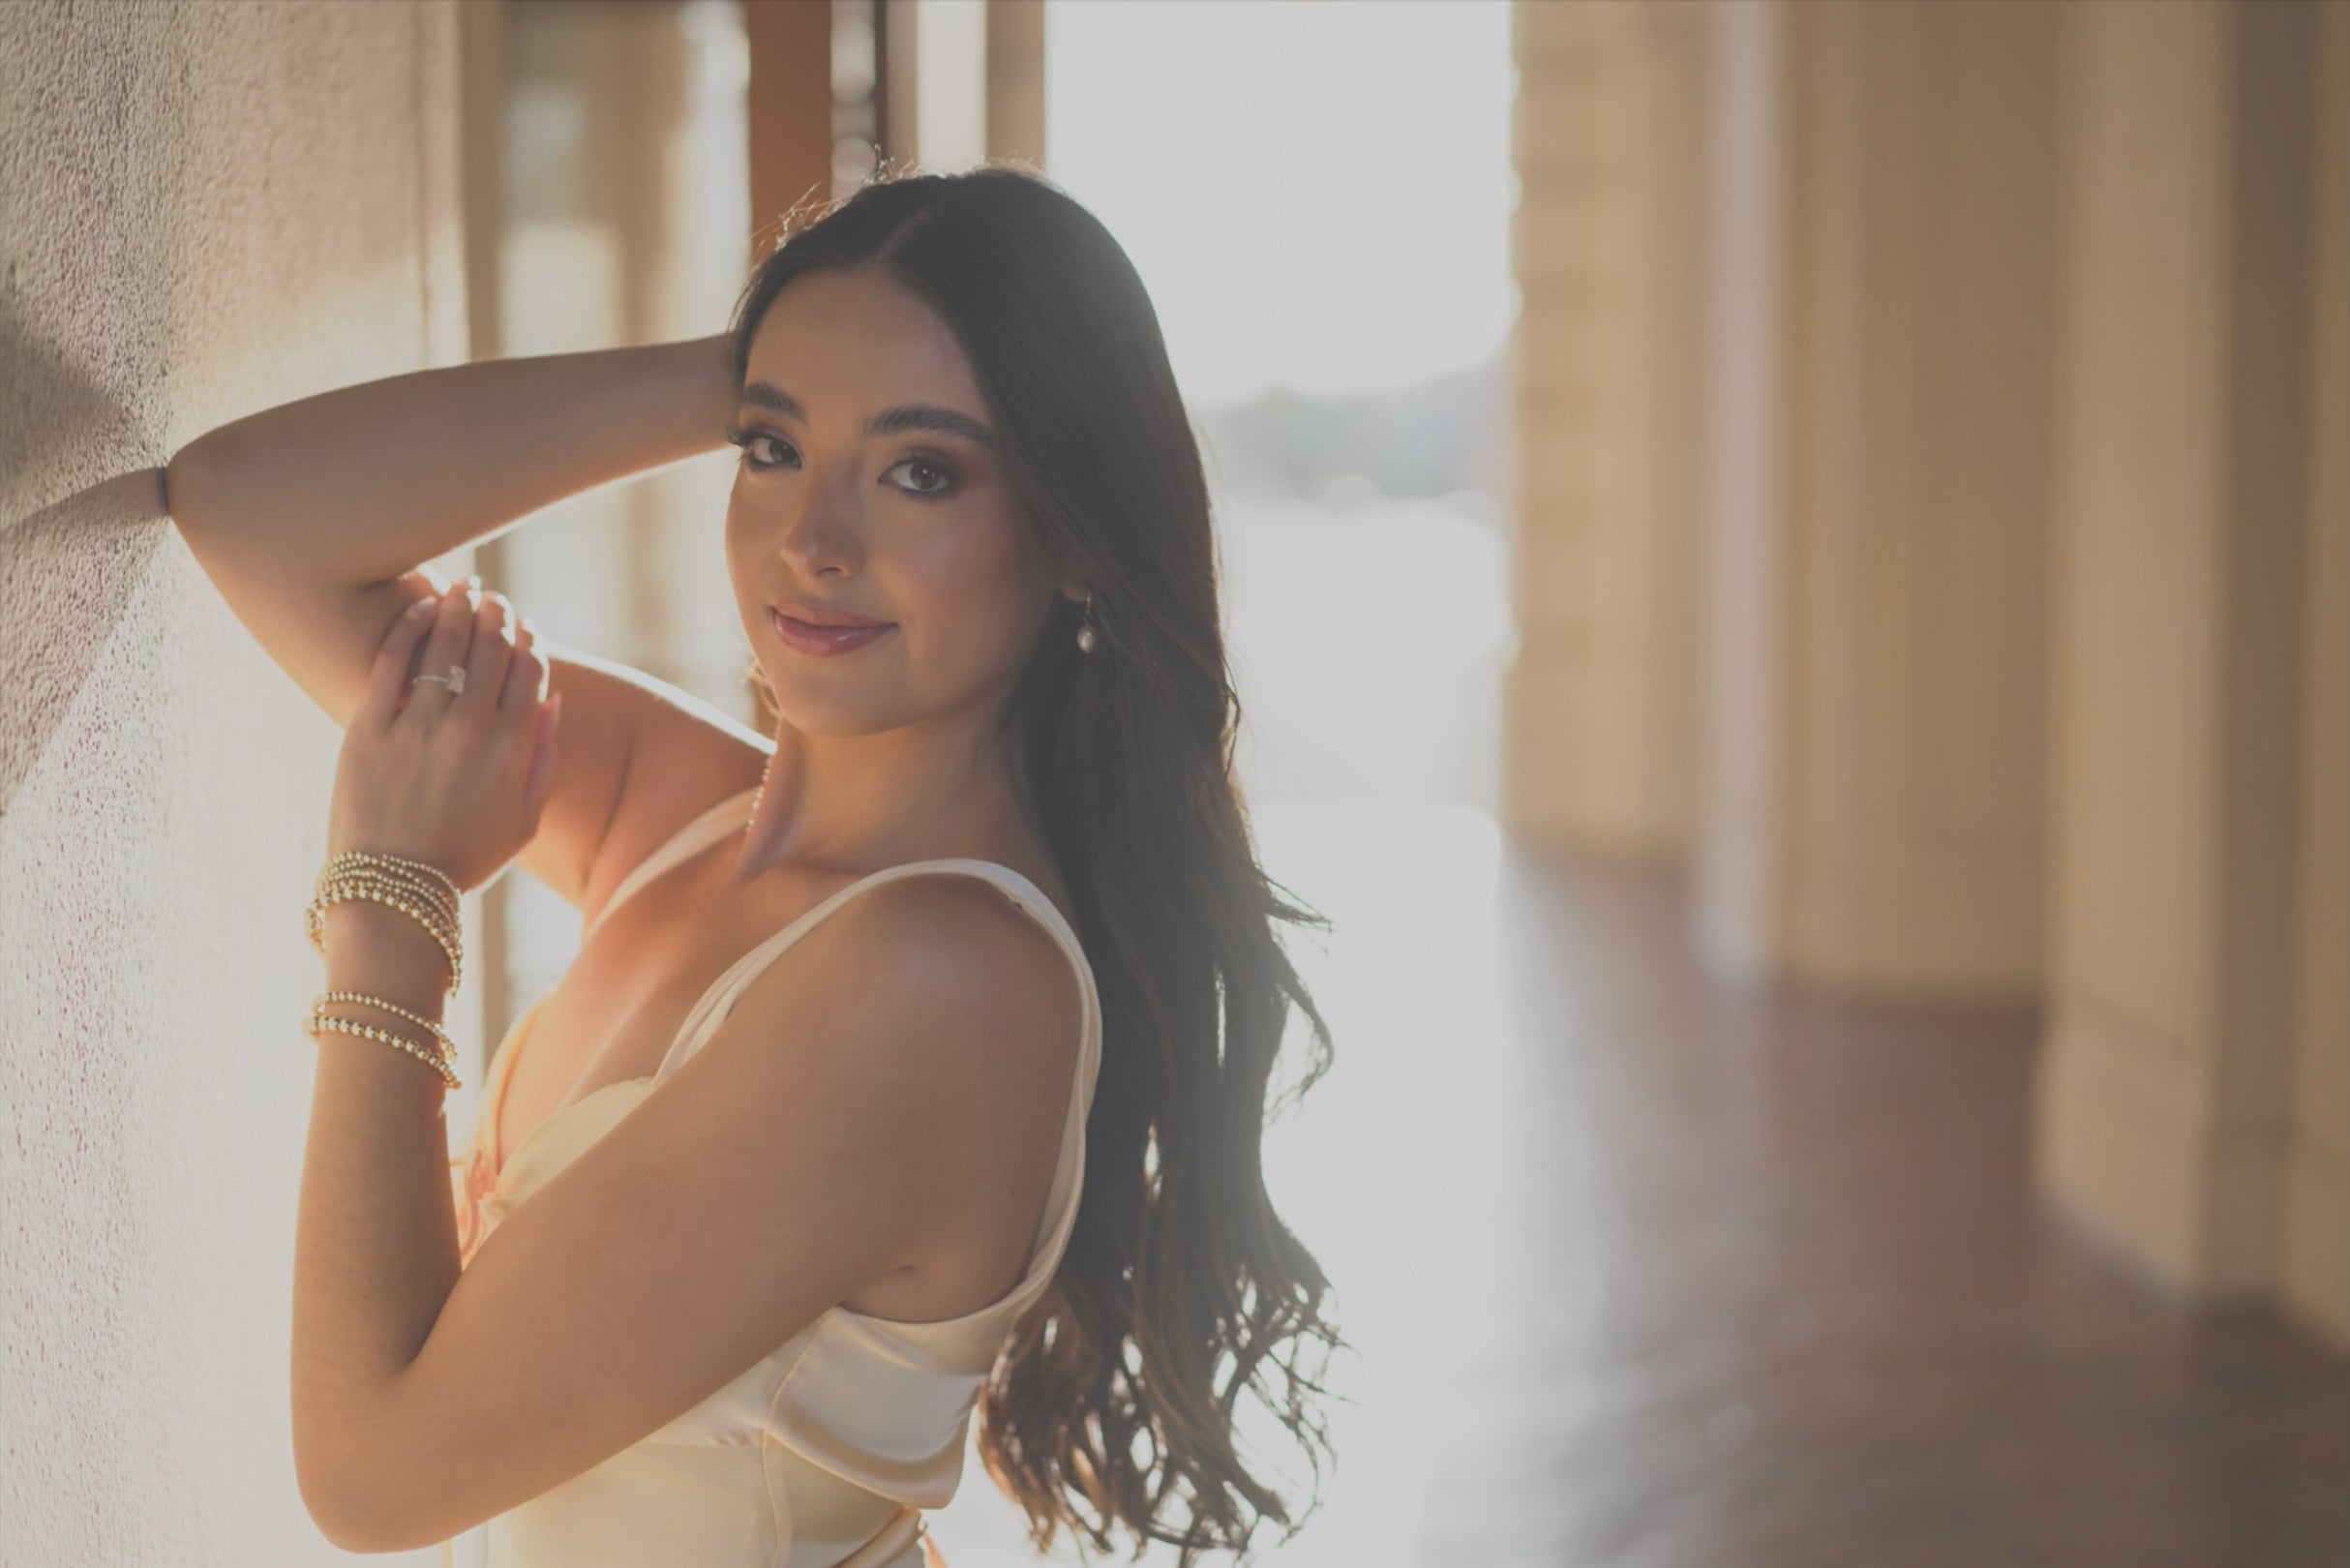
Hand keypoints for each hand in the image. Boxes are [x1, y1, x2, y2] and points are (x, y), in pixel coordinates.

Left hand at [327, 578, 561, 893]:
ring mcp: (419, 726)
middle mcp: (470, 729)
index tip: (524, 625)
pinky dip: (410, 627)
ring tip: (463, 587)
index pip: (529, 671)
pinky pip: (393, 661)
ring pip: (445, 645)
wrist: (392, 889)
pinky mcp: (371, 727)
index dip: (530, 640)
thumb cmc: (464, 859)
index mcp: (512, 751)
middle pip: (491, 649)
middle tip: (493, 597)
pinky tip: (422, 608)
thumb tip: (553, 700)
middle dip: (497, 614)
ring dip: (459, 608)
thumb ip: (546, 760)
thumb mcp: (525, 822)